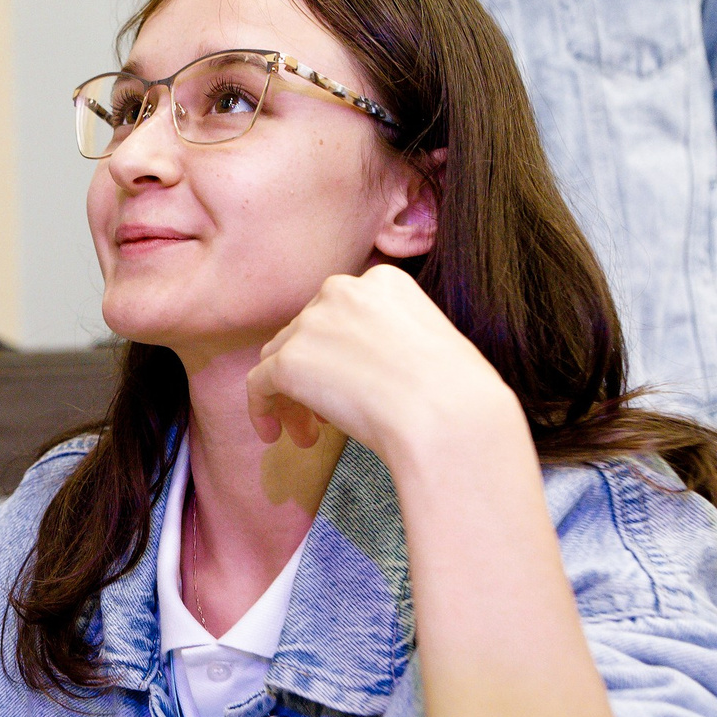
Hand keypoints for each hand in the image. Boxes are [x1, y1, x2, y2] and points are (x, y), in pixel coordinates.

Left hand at [244, 264, 522, 467]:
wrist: (448, 416)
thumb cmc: (457, 392)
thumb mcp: (433, 342)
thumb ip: (393, 339)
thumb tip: (368, 367)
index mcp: (384, 280)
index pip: (340, 313)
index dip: (339, 353)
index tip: (353, 385)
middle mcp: (342, 290)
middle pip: (307, 334)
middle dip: (314, 375)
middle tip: (326, 419)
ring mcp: (312, 323)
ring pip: (280, 358)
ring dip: (292, 396)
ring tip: (309, 435)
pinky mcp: (290, 361)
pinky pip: (258, 385)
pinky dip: (261, 410)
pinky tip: (275, 435)